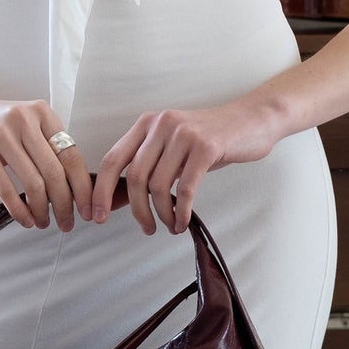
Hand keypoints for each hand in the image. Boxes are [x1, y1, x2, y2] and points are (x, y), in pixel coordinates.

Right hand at [0, 84, 92, 231]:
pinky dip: (20, 211)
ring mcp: (1, 135)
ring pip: (34, 184)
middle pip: (55, 173)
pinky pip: (7, 190)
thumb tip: (74, 186)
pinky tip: (25, 220)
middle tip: (68, 222)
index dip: (83, 187)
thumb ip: (47, 145)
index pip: (71, 155)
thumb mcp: (25, 122)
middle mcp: (23, 120)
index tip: (88, 208)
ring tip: (44, 222)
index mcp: (41, 112)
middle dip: (66, 205)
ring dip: (43, 211)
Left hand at [91, 98, 283, 235]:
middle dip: (136, 210)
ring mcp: (183, 134)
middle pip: (134, 177)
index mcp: (146, 124)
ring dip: (162, 214)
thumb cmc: (211, 139)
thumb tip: (121, 198)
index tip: (96, 215)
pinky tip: (182, 221)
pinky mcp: (206, 147)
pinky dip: (180, 211)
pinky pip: (185, 188)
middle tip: (146, 228)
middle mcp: (161, 125)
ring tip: (169, 225)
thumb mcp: (174, 146)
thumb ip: (151, 165)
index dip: (101, 191)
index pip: (112, 159)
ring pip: (158, 185)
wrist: (252, 120)